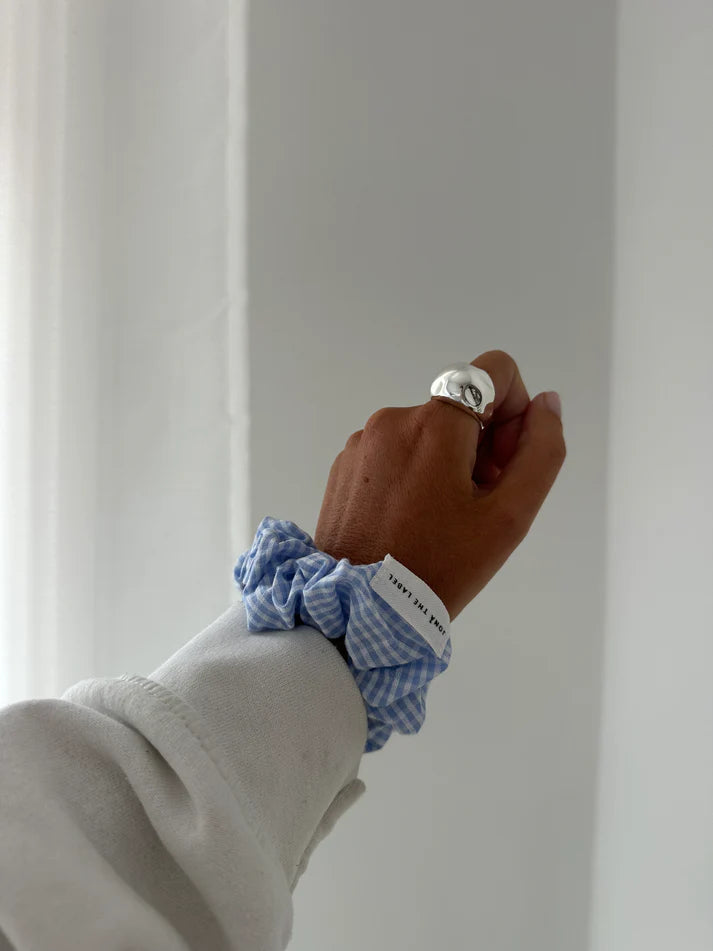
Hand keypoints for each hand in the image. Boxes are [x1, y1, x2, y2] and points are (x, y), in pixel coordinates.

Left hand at [313, 350, 565, 620]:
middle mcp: (393, 418)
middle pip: (461, 406)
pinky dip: (413, 474)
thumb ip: (541, 451)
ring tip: (442, 520)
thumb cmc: (441, 567)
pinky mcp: (344, 466)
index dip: (515, 412)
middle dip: (483, 445)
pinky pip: (394, 452)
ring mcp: (363, 442)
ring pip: (427, 432)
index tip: (502, 465)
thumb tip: (547, 404)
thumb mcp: (509, 516)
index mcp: (435, 422)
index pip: (495, 371)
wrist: (361, 612)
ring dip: (447, 462)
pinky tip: (411, 521)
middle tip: (478, 504)